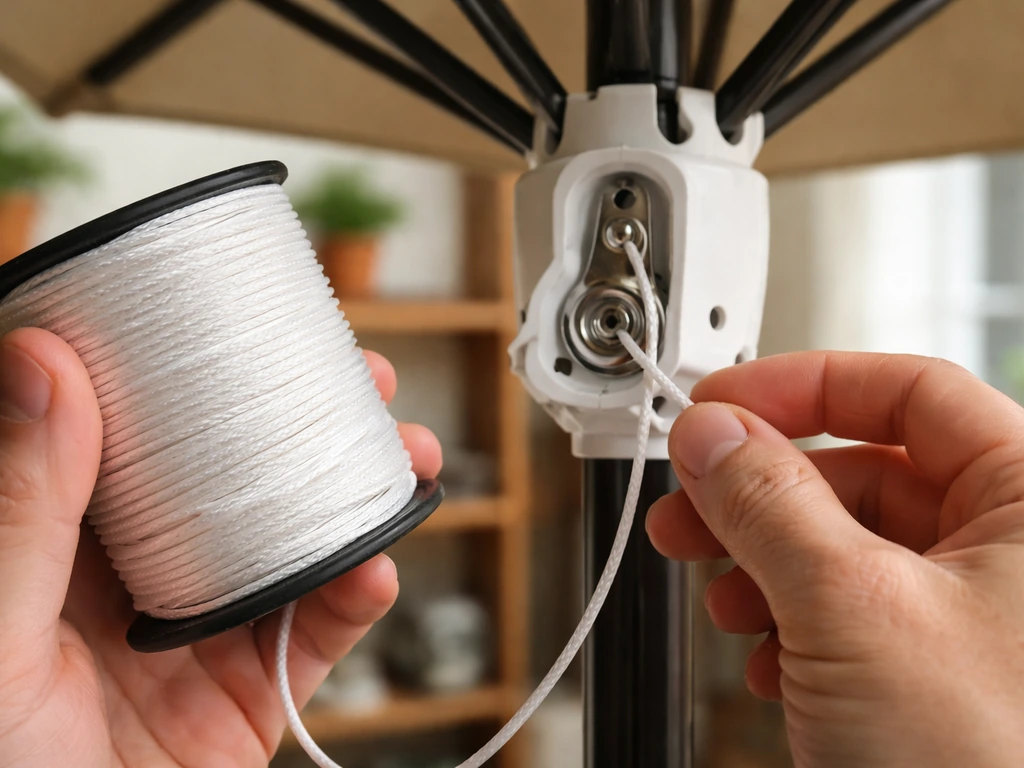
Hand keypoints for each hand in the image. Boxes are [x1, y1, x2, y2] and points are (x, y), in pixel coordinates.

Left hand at [0, 327, 441, 767]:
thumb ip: (18, 510)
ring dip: (355, 496)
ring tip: (407, 459)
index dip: (184, 367)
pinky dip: (356, 596)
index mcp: (50, 549)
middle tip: (358, 377)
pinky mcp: (241, 700)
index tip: (238, 317)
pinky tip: (380, 563)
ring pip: (285, 543)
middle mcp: (126, 582)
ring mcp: (191, 639)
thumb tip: (43, 362)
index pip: (122, 433)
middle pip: (226, 477)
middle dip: (300, 423)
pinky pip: (311, 638)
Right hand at [647, 351, 1023, 767]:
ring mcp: (978, 617)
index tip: (719, 404)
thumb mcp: (853, 611)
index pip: (909, 390)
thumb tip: (710, 431)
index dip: (803, 386)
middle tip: (687, 505)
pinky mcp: (942, 674)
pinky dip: (794, 624)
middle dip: (762, 492)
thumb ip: (769, 502)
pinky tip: (766, 659)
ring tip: (722, 600)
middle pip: (865, 472)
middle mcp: (1016, 552)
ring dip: (767, 565)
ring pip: (849, 548)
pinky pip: (853, 613)